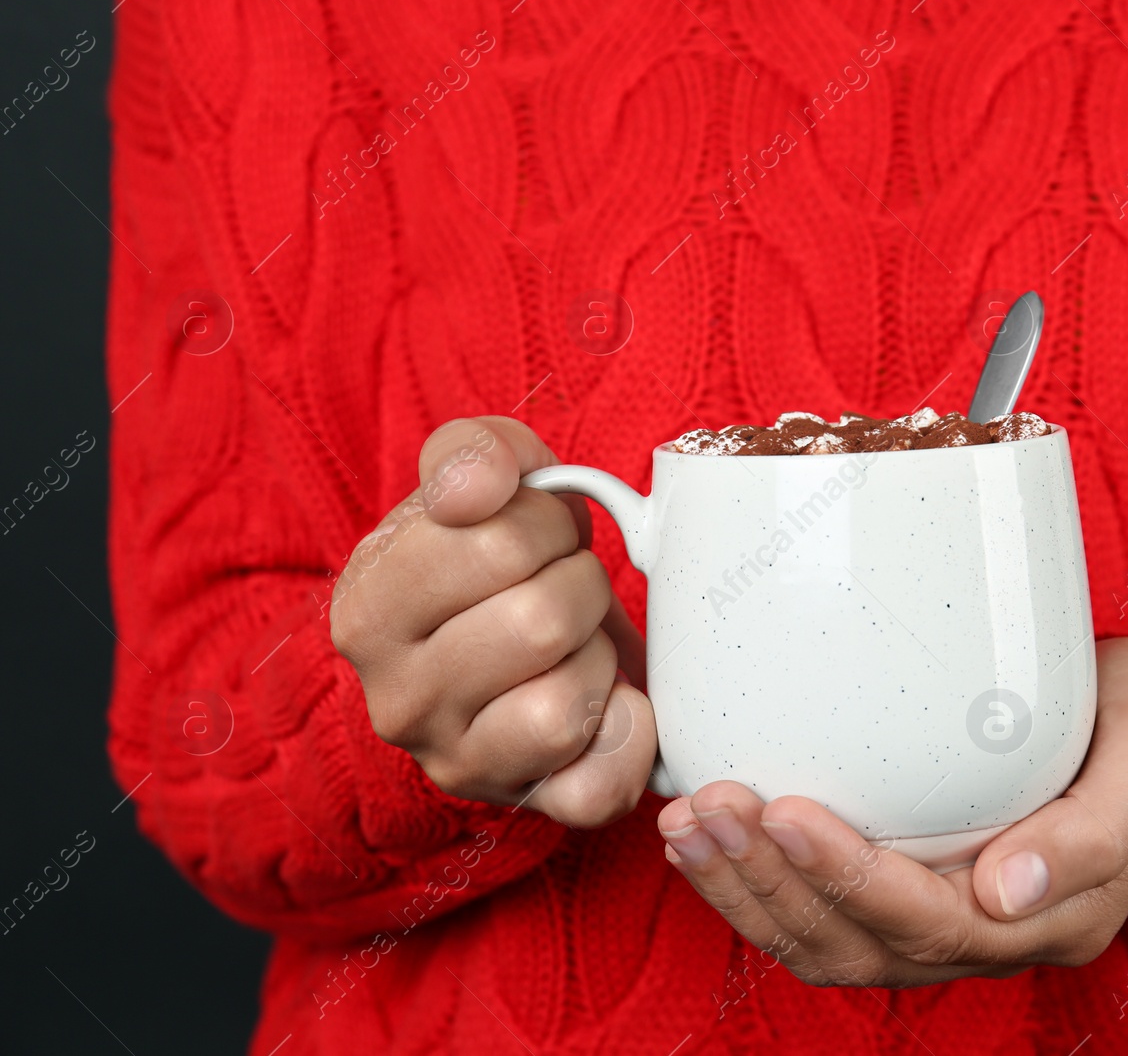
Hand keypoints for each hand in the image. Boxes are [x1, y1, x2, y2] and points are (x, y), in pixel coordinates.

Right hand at [331, 416, 654, 825]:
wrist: (521, 645)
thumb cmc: (501, 559)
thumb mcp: (484, 483)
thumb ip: (475, 451)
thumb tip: (480, 486)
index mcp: (368, 608)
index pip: (494, 542)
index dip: (545, 524)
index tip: (538, 534)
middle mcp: (397, 702)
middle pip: (541, 623)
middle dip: (581, 586)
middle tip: (567, 586)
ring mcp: (458, 765)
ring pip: (565, 708)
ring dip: (597, 658)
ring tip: (578, 643)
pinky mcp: (525, 806)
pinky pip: (597, 786)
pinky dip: (627, 735)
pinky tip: (610, 702)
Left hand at [654, 637, 1127, 985]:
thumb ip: (1092, 837)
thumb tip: (1005, 894)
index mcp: (1046, 920)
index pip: (930, 924)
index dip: (851, 879)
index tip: (787, 811)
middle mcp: (983, 936)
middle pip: (857, 945)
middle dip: (772, 882)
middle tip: (712, 810)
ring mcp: (938, 918)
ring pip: (822, 941)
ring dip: (746, 888)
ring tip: (690, 822)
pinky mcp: (903, 884)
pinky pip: (816, 913)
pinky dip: (754, 881)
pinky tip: (707, 837)